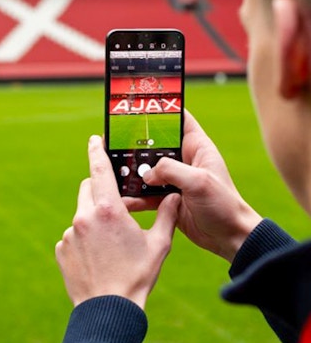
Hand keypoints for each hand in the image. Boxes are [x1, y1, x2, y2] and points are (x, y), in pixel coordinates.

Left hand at [55, 135, 180, 309]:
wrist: (109, 310)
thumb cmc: (137, 276)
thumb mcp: (158, 244)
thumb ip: (166, 216)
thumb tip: (175, 197)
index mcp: (108, 209)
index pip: (99, 169)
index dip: (96, 151)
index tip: (94, 139)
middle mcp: (84, 216)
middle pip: (88, 189)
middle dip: (100, 190)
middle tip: (116, 205)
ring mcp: (70, 233)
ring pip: (82, 214)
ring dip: (94, 219)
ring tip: (110, 243)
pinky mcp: (61, 249)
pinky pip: (73, 235)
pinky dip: (84, 239)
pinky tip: (98, 257)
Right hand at [124, 110, 261, 262]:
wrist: (229, 238)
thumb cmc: (223, 204)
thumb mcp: (198, 181)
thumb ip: (170, 170)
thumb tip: (146, 173)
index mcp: (197, 146)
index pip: (178, 118)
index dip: (161, 109)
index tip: (139, 105)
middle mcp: (184, 159)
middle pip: (155, 144)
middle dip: (136, 143)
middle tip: (114, 140)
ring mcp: (175, 179)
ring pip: (147, 169)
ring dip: (132, 171)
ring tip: (113, 169)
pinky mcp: (168, 198)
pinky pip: (146, 193)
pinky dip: (135, 195)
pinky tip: (122, 197)